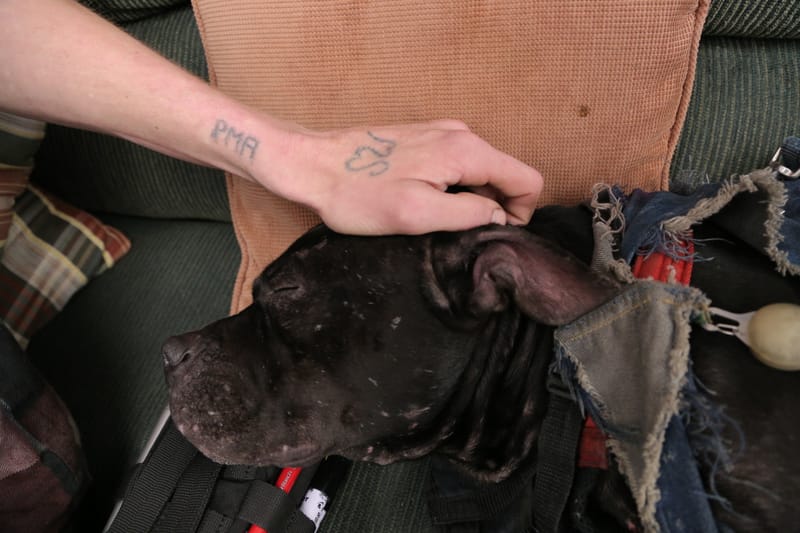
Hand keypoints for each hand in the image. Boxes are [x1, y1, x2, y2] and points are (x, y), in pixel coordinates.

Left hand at [256, 121, 542, 234]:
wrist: (311, 165)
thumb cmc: (357, 194)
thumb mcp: (417, 215)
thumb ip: (468, 214)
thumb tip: (499, 217)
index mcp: (465, 151)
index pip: (527, 180)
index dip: (520, 214)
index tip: (490, 234)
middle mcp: (460, 134)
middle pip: (505, 175)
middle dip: (493, 208)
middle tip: (455, 233)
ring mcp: (441, 133)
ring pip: (481, 173)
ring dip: (468, 200)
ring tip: (433, 220)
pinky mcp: (424, 139)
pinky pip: (457, 167)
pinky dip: (451, 189)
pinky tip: (420, 203)